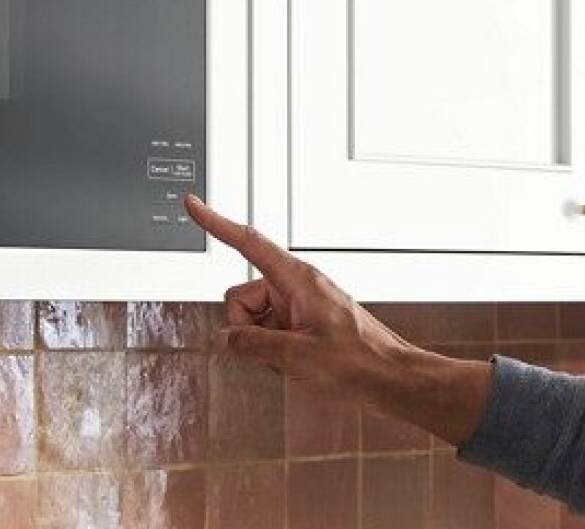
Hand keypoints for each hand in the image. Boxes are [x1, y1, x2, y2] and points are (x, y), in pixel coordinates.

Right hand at [185, 195, 493, 443]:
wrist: (392, 378)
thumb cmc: (361, 361)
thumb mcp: (297, 357)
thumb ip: (253, 345)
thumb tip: (226, 339)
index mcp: (297, 279)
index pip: (247, 242)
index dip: (216, 223)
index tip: (193, 204)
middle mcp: (296, 287)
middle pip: (241, 299)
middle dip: (247, 329)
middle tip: (278, 351)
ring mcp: (299, 306)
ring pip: (253, 321)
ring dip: (264, 345)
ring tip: (296, 361)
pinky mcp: (303, 324)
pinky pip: (270, 333)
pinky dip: (275, 351)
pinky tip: (298, 365)